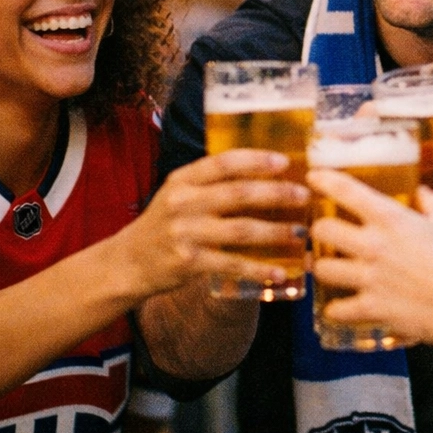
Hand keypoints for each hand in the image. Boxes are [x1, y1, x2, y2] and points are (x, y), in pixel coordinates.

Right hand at [113, 149, 309, 299]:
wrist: (128, 262)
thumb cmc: (164, 224)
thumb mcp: (179, 193)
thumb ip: (211, 182)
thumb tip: (263, 172)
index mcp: (183, 180)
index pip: (224, 162)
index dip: (256, 160)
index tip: (284, 162)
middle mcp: (183, 202)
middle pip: (239, 194)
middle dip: (276, 194)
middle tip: (304, 195)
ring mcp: (185, 233)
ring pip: (241, 230)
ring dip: (275, 232)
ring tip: (300, 232)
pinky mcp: (189, 262)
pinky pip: (232, 265)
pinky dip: (258, 269)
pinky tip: (279, 273)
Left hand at [308, 169, 432, 347]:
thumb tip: (424, 192)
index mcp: (391, 219)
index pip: (346, 190)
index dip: (324, 180)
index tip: (315, 177)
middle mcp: (372, 245)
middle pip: (322, 230)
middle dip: (321, 231)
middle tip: (328, 233)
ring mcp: (368, 277)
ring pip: (322, 269)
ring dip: (325, 267)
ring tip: (332, 268)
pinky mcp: (369, 307)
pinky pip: (336, 309)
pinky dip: (337, 310)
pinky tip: (341, 307)